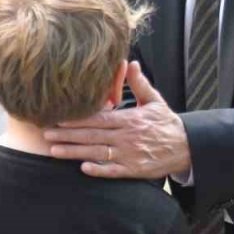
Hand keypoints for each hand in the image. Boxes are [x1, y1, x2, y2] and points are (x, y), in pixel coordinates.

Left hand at [44, 62, 190, 179]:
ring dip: (75, 152)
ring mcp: (130, 154)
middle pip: (92, 136)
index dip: (77, 119)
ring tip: (54, 151)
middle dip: (67, 135)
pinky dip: (99, 169)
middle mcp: (126, 137)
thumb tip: (130, 63)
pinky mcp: (134, 170)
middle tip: (46, 134)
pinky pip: (113, 170)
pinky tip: (83, 168)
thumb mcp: (154, 101)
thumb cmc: (167, 124)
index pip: (98, 119)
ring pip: (97, 153)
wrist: (187, 147)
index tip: (58, 118)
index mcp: (129, 119)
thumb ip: (139, 84)